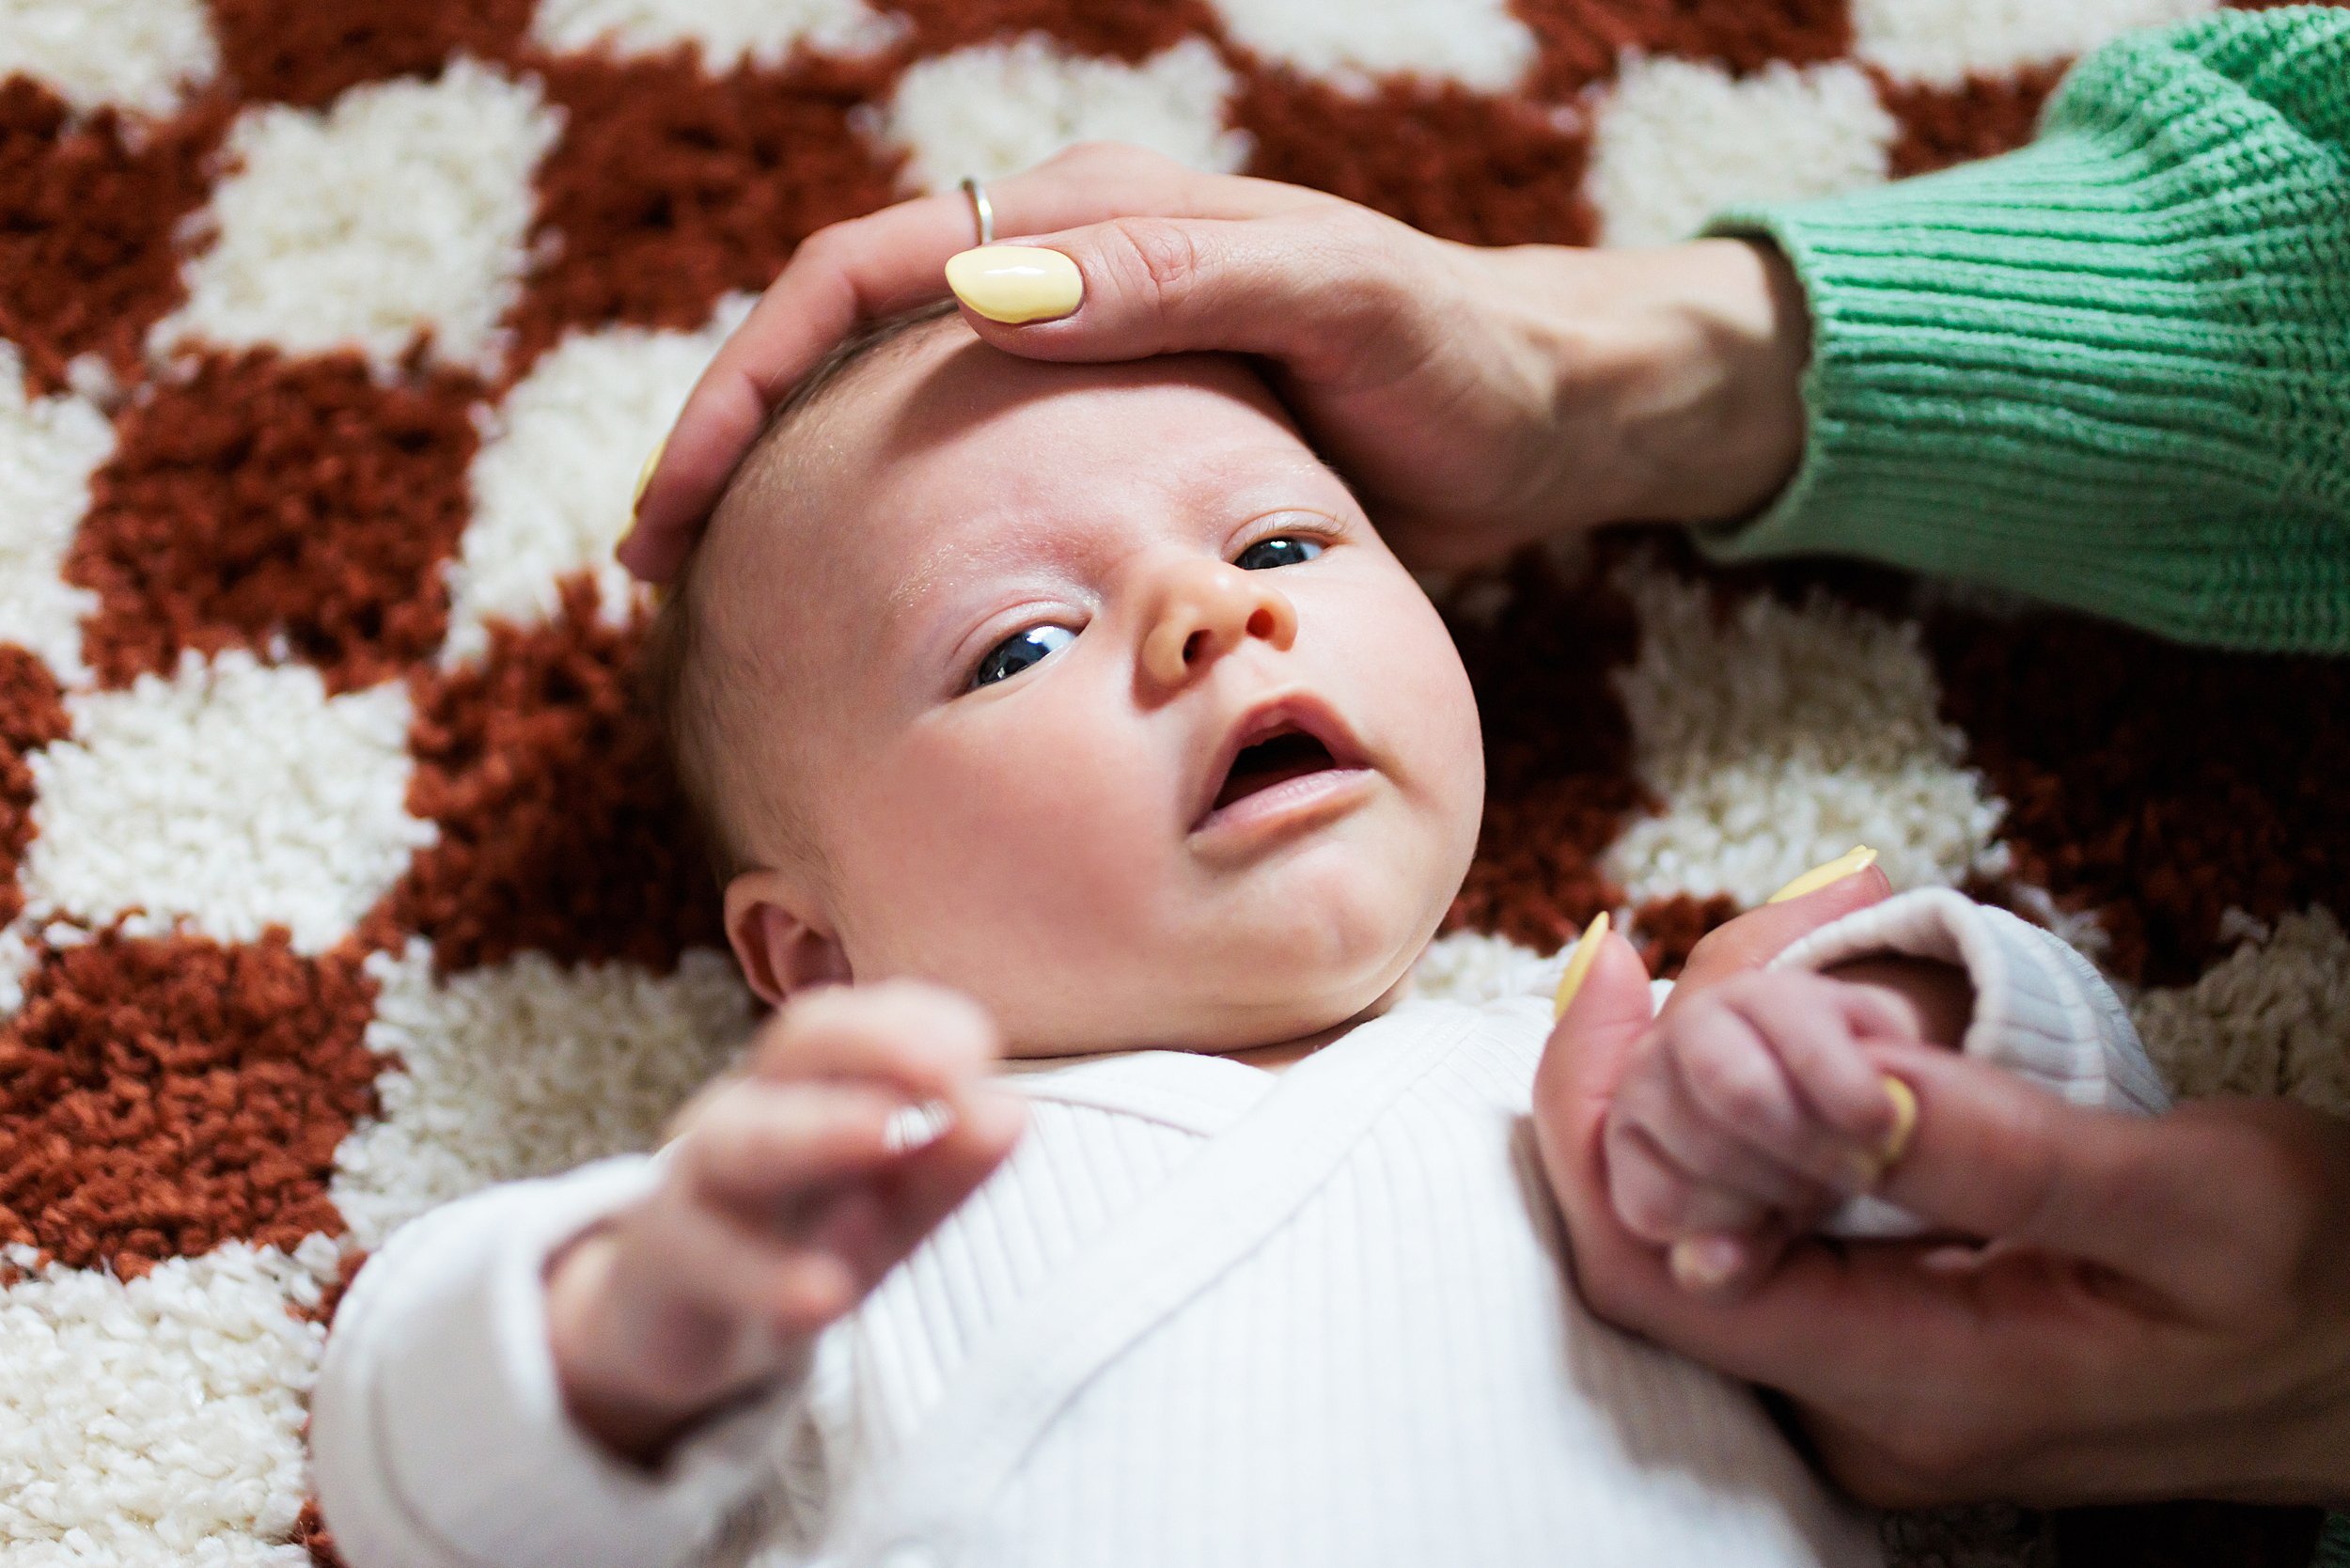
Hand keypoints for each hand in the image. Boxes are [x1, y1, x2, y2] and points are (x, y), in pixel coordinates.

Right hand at [544, 980, 1024, 1465]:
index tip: (982, 1047)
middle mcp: (755, 1107)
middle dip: (877, 1044)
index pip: (864, 1020)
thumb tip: (1013, 1113)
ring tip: (888, 1135)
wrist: (677, 1317)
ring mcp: (703, 1178)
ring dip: (819, 1130)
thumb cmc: (803, 1237)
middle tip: (953, 1067)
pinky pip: (708, 1257)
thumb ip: (950, 1166)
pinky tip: (824, 1293)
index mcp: (815, 1082)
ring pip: (745, 1139)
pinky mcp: (669, 1259)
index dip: (921, 1022)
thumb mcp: (891, 1208)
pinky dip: (765, 1274)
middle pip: (799, 1044)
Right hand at [622, 142, 1808, 581]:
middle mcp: (1071, 274)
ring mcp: (1091, 362)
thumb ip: (1181, 281)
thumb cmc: (1458, 354)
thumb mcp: (1339, 299)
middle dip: (740, 441)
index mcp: (1094, 216)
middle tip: (662, 570)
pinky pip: (974, 482)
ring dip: (800, 492)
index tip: (686, 497)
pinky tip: (866, 614)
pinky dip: (897, 534)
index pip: (870, 273)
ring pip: (894, 416)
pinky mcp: (1121, 442)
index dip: (756, 377)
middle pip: (848, 343)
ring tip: (722, 602)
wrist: (1552, 422)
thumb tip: (990, 293)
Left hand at [1542, 917, 2349, 1508]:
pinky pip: (1774, 1209)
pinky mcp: (1888, 1335)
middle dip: (1675, 1053)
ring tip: (1825, 931)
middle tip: (1787, 917)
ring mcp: (1866, 1377)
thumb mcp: (2195, 1202)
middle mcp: (1857, 1403)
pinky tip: (1837, 1012)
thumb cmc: (2323, 1291)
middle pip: (1665, 1220)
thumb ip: (2001, 1154)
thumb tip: (1828, 1078)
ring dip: (1731, 1061)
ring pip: (1712, 1204)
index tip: (1613, 964)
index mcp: (1916, 1384)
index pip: (1651, 1270)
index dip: (1599, 1110)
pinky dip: (1776, 1097)